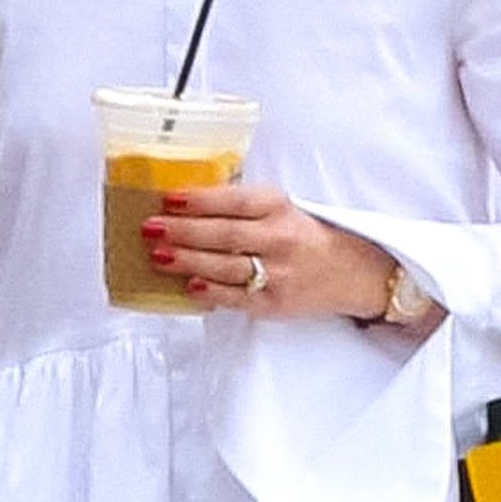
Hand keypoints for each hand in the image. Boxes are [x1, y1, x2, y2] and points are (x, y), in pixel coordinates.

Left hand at [140, 183, 440, 326]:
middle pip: (224, 234)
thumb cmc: (304, 235)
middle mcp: (280, 238)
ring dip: (188, 261)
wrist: (350, 272)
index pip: (235, 200)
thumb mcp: (280, 208)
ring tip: (159, 255)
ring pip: (226, 267)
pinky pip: (236, 297)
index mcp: (279, 206)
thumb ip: (241, 204)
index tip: (169, 198)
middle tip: (150, 227)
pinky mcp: (275, 302)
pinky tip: (189, 285)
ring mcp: (278, 272)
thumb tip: (186, 200)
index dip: (200, 200)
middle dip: (183, 231)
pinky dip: (211, 292)